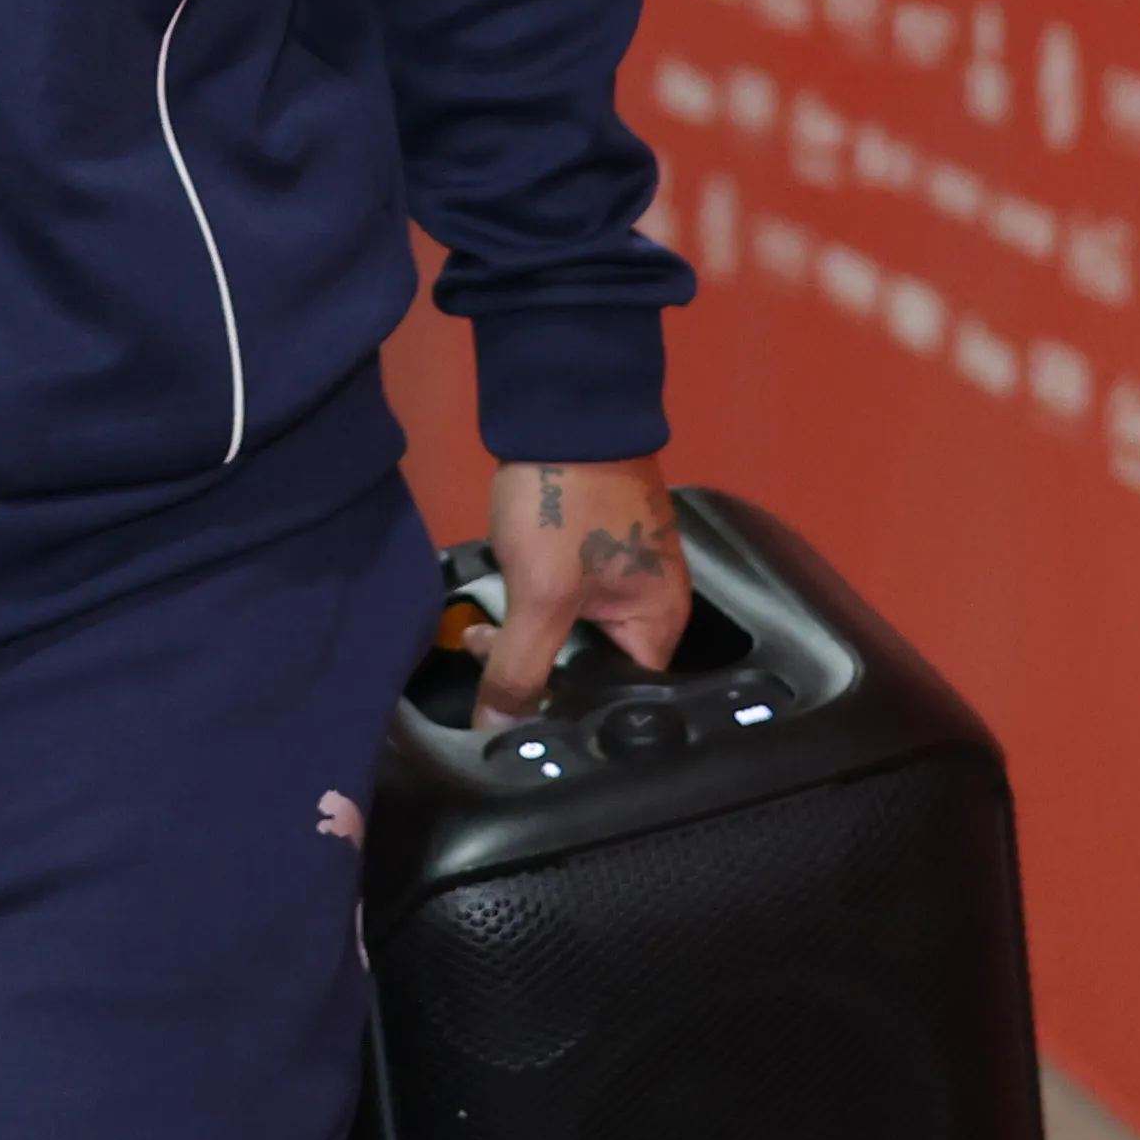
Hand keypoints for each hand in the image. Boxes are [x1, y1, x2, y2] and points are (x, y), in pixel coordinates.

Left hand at [477, 454, 688, 723]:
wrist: (558, 407)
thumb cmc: (564, 502)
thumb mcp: (540, 595)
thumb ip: (521, 669)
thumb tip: (500, 733)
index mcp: (660, 621)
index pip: (620, 698)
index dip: (569, 714)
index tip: (519, 721)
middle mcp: (649, 603)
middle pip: (592, 667)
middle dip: (538, 672)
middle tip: (490, 673)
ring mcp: (618, 572)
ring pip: (569, 634)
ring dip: (525, 639)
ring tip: (480, 641)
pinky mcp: (588, 550)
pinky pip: (560, 601)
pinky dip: (527, 608)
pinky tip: (491, 613)